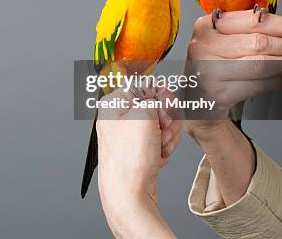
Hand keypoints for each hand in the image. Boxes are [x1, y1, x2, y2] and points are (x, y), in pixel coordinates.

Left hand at [97, 88, 179, 238]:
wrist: (129, 195)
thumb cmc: (129, 159)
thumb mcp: (144, 115)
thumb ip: (153, 98)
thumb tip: (158, 96)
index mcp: (113, 103)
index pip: (144, 87)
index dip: (160, 96)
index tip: (168, 106)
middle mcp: (117, 118)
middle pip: (154, 107)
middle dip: (165, 120)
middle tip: (162, 131)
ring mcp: (127, 136)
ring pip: (159, 126)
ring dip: (166, 136)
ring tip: (159, 148)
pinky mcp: (136, 151)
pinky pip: (158, 142)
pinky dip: (163, 149)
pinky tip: (158, 157)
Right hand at [185, 10, 281, 138]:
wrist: (196, 97)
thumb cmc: (215, 63)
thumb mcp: (221, 40)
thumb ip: (246, 30)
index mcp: (206, 26)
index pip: (251, 21)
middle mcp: (203, 46)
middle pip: (258, 43)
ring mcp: (208, 70)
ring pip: (261, 65)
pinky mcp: (217, 93)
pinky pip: (259, 85)